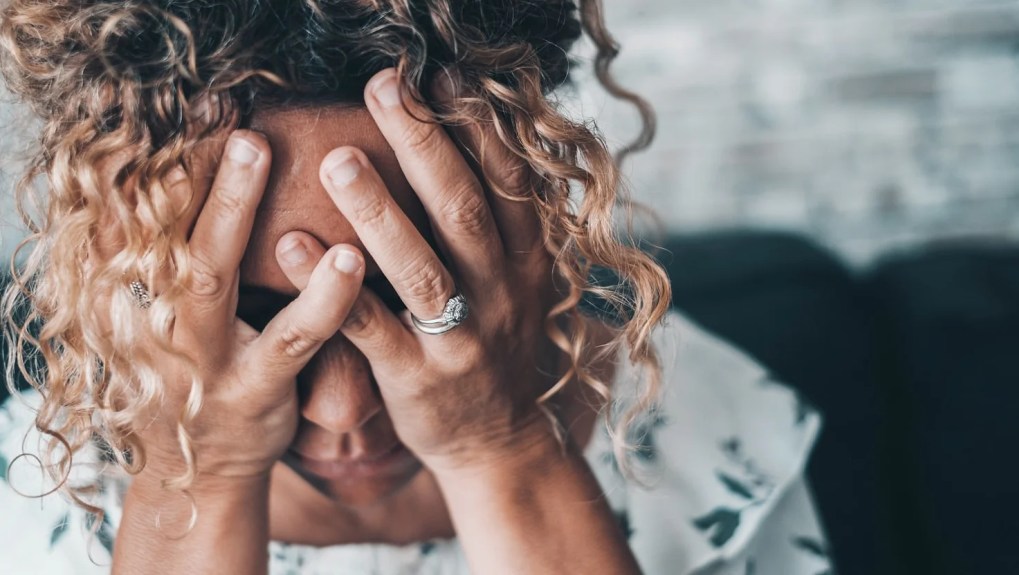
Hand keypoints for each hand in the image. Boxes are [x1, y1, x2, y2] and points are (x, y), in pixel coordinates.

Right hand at [119, 130, 365, 481]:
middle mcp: (159, 315)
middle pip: (173, 226)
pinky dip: (318, 298)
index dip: (184, 158)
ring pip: (214, 277)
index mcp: (147, 287)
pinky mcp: (249, 390)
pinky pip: (288, 341)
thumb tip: (225, 175)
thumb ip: (199, 254)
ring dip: (238, 212)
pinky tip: (348, 258)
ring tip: (280, 155)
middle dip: (202, 169)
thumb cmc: (205, 369)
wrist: (200, 470)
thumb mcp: (182, 313)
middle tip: (236, 117)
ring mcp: (199, 355)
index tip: (215, 108)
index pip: (158, 210)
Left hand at [275, 68, 563, 473]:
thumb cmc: (495, 348)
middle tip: (381, 88)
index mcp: (525, 262)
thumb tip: (473, 146)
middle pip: (461, 209)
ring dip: (377, 211)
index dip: (477, 127)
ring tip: (335, 159)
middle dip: (422, 144)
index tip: (442, 76)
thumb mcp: (517, 284)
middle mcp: (499, 293)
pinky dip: (330, 286)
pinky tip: (289, 242)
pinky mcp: (417, 378)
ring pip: (420, 268)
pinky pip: (370, 328)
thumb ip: (499, 226)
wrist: (500, 442)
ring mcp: (461, 339)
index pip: (508, 183)